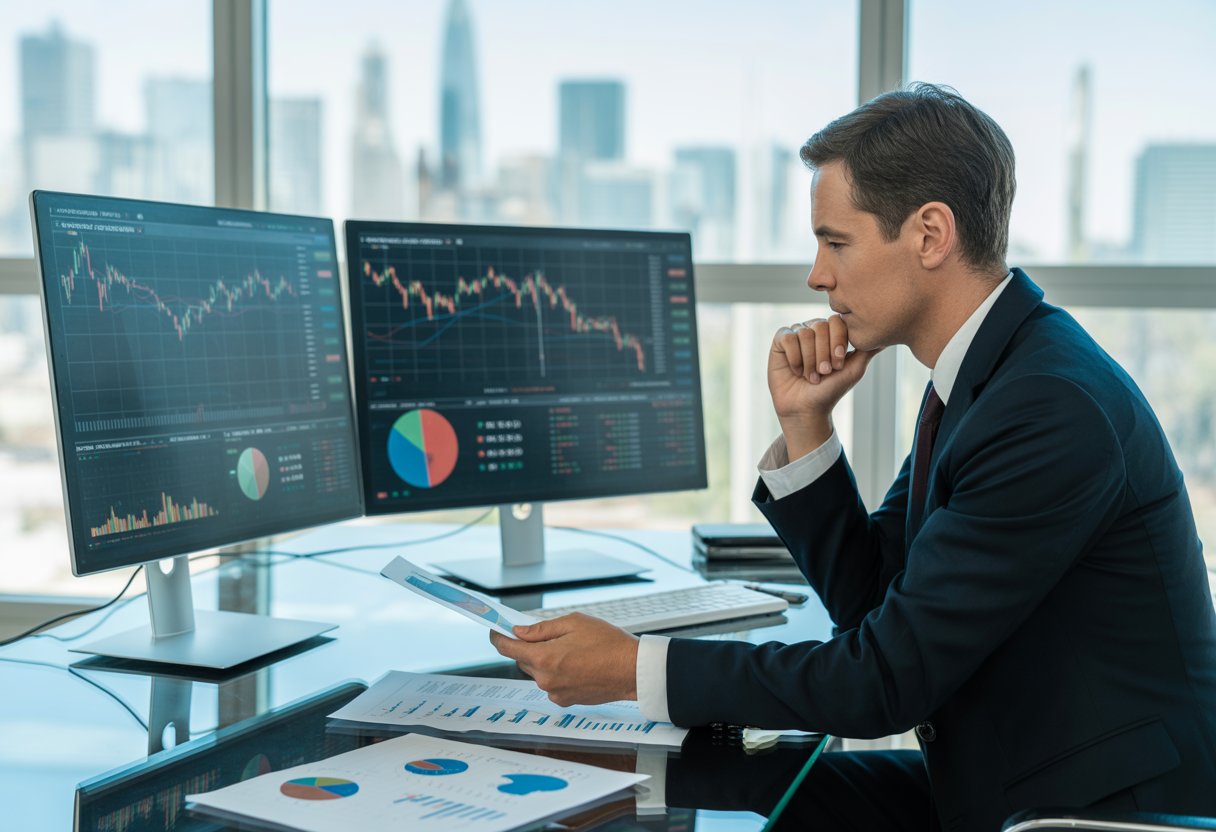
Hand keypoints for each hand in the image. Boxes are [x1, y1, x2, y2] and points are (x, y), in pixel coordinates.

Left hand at [489, 613, 639, 706]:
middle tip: (544, 634)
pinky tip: (575, 662)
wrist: (632, 670)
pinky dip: (556, 672)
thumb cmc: (608, 643)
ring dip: (544, 660)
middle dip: (528, 646)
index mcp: (545, 658)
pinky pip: (551, 683)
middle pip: (523, 660)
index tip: (495, 630)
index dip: (498, 637)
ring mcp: (556, 693)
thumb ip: (542, 629)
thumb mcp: (574, 623)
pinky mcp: (566, 701)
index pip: (508, 649)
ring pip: (538, 672)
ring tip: (569, 648)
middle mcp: (546, 680)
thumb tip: (520, 632)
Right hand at [768, 316, 881, 456]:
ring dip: (809, 360)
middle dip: (823, 354)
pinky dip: (795, 358)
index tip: (838, 364)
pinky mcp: (780, 342)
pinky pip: (788, 338)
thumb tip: (887, 336)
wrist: (807, 409)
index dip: (837, 342)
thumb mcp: (854, 370)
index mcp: (832, 333)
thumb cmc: (831, 390)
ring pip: (804, 333)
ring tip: (811, 376)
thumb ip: (868, 350)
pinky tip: (796, 370)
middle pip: (820, 326)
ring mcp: (797, 334)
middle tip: (824, 372)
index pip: (837, 321)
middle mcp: (814, 330)